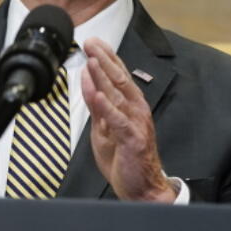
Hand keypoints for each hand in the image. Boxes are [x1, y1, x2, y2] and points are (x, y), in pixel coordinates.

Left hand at [80, 37, 174, 202]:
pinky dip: (106, 106)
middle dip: (105, 59)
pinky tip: (97, 94)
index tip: (93, 42)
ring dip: (104, 77)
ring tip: (93, 60)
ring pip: (118, 95)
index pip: (119, 76)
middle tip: (91, 42)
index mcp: (131, 106)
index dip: (107, 58)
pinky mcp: (132, 139)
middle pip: (120, 79)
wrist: (142, 188)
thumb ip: (97, 106)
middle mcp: (136, 110)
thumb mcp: (104, 128)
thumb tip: (87, 82)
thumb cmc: (125, 158)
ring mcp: (136, 123)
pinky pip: (117, 120)